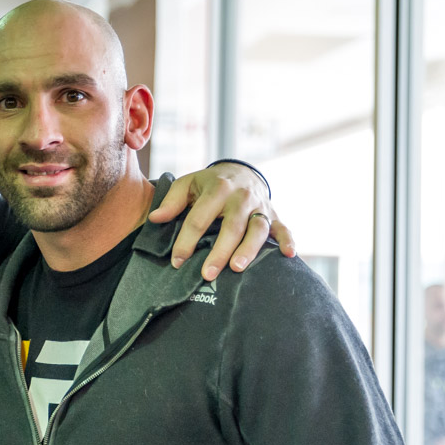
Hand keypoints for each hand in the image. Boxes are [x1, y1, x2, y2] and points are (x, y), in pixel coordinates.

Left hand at [148, 162, 295, 279]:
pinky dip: (288, 241)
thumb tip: (155, 219)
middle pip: (231, 227)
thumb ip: (172, 201)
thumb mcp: (188, 184)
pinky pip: (283, 228)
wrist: (241, 171)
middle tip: (207, 274)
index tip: (177, 261)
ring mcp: (260, 206)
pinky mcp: (274, 215)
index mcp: (217, 188)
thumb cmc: (209, 183)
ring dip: (249, 249)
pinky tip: (289, 255)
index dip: (187, 240)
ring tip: (237, 268)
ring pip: (257, 230)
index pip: (199, 217)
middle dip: (219, 251)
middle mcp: (241, 197)